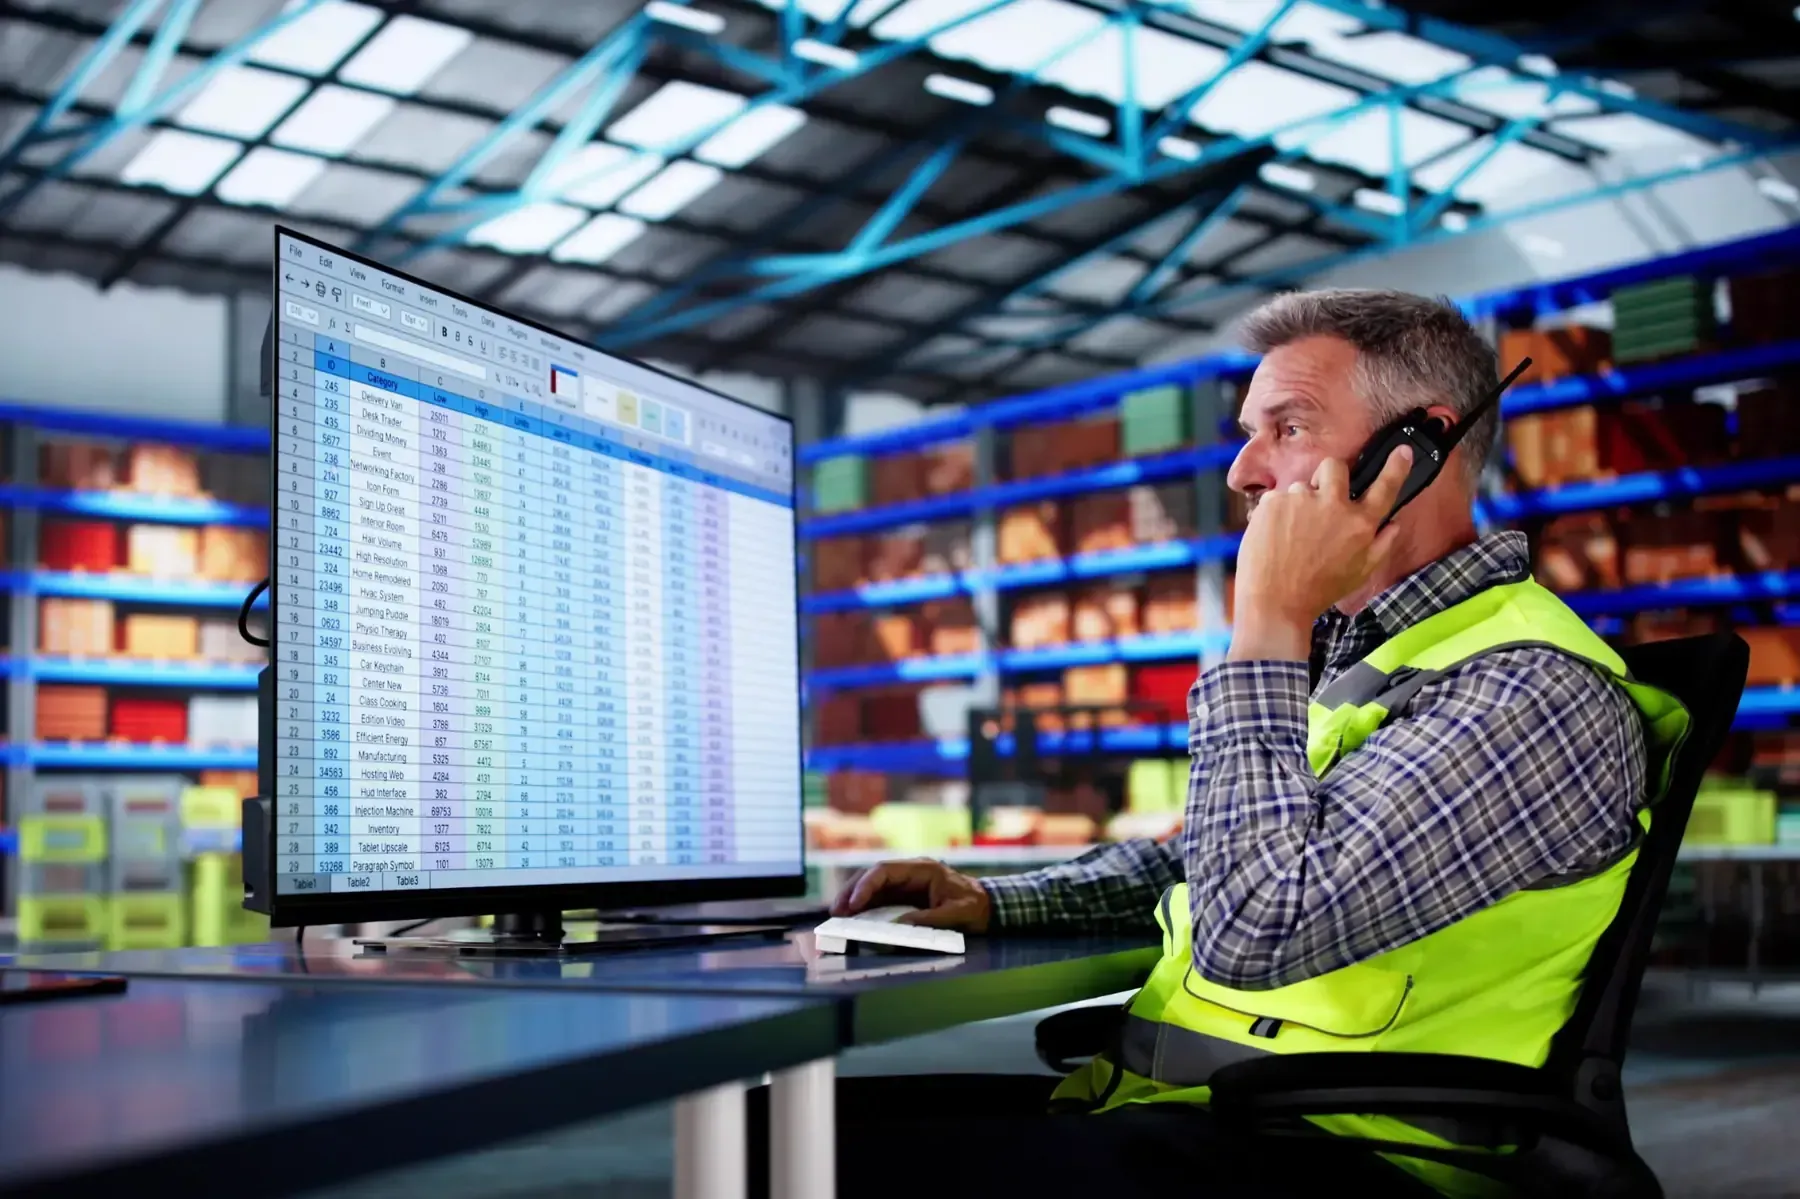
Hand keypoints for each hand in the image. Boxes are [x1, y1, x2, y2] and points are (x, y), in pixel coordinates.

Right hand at [829, 858, 992, 932]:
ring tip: (838, 916)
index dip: (866, 885)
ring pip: (873, 886)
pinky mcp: (904, 897)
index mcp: (923, 869)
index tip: (854, 904)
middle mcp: (910, 873)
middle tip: (836, 911)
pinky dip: (864, 908)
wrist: (988, 907)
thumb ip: (929, 920)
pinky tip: (852, 920)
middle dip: (852, 891)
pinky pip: (879, 899)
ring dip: (854, 900)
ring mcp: (906, 884)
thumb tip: (898, 925)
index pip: (886, 870)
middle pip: (873, 876)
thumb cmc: (975, 907)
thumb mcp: (957, 914)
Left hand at [1229, 448, 1412, 659]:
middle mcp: (1333, 505)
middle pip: (1334, 466)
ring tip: (1292, 536)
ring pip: (1301, 487)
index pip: (1385, 487)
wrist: (1275, 603)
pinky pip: (1277, 498)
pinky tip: (1276, 537)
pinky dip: (1277, 514)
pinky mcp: (1272, 502)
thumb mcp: (1361, 573)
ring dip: (1299, 503)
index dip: (1396, 467)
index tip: (1402, 451)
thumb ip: (1382, 544)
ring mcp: (1300, 500)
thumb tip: (1393, 522)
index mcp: (1360, 524)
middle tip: (1322, 497)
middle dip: (1330, 475)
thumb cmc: (1319, 591)